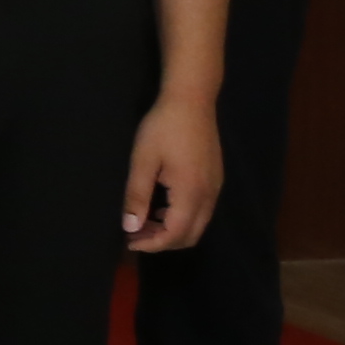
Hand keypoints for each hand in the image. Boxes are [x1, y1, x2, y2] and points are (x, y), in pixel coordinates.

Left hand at [123, 93, 220, 253]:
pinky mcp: (215, 180)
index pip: (176, 234)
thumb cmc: (163, 127)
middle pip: (190, 235)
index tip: (129, 242)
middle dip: (163, 241)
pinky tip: (160, 206)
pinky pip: (201, 211)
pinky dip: (181, 217)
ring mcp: (216, 188)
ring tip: (144, 221)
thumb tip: (130, 227)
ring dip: (172, 230)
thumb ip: (136, 195)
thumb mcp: (142, 160)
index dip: (152, 244)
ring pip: (198, 224)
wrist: (192, 101)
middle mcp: (209, 195)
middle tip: (135, 233)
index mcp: (191, 193)